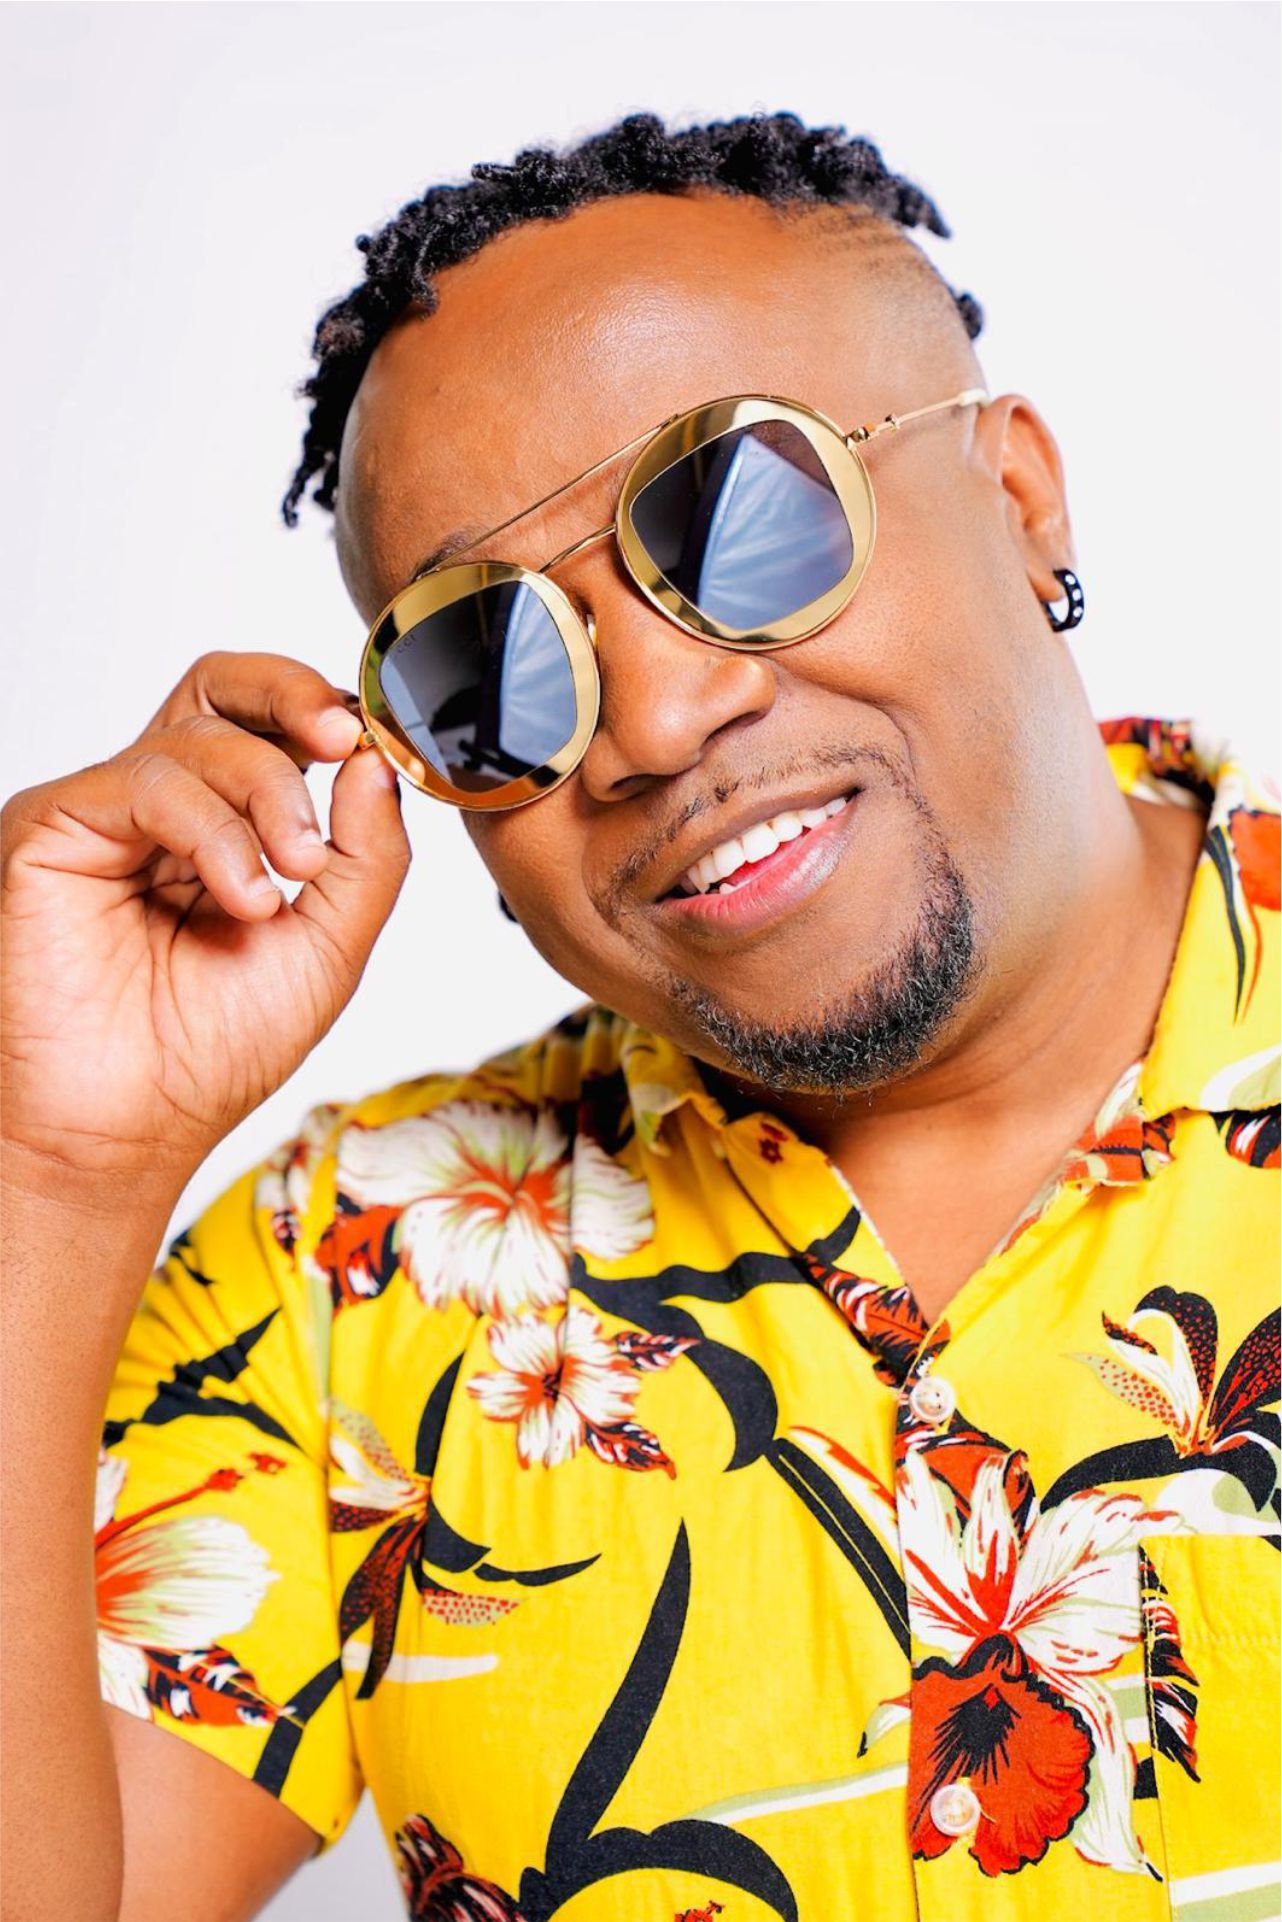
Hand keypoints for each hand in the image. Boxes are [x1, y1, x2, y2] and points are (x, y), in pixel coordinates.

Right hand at [1, 652, 409, 1189]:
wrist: (130, 1129)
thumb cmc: (213, 1053)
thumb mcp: (330, 948)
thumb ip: (366, 856)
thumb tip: (374, 759)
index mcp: (224, 827)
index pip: (269, 724)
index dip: (325, 712)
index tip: (380, 738)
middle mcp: (160, 808)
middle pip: (222, 688)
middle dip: (294, 695)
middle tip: (343, 740)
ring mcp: (106, 813)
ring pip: (199, 737)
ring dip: (268, 800)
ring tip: (285, 885)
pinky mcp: (52, 828)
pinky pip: (146, 781)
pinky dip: (212, 833)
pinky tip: (241, 900)